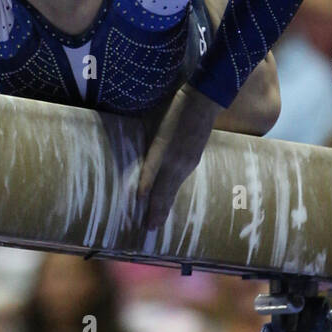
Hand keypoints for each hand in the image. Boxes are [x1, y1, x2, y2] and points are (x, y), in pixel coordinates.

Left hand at [137, 84, 218, 229]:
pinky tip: (169, 202)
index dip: (146, 187)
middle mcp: (176, 160)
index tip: (139, 202)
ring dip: (165, 207)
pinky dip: (173, 195)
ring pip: (173, 189)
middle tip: (149, 230)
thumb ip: (145, 141)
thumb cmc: (173, 108)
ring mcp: (186, 163)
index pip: (151, 173)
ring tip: (157, 223)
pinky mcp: (193, 161)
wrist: (203, 102)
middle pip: (164, 189)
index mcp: (163, 148)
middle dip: (157, 210)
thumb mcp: (153, 121)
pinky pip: (180, 183)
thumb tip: (129, 153)